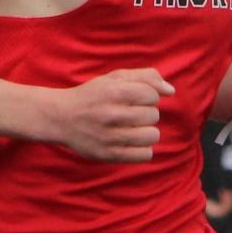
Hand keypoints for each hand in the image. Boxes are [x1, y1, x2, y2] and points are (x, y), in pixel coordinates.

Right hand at [53, 68, 172, 162]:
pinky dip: (143, 149)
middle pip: (153, 115)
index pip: (152, 95)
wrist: (60, 118)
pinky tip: (132, 142)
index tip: (134, 99)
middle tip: (130, 114)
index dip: (147, 96)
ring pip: (152, 136)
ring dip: (147, 131)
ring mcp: (110, 137)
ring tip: (134, 128)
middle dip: (146, 113)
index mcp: (112, 92)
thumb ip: (145, 77)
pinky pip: (145, 155)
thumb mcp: (114, 78)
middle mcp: (111, 114)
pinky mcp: (109, 155)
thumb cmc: (92, 96)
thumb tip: (170, 90)